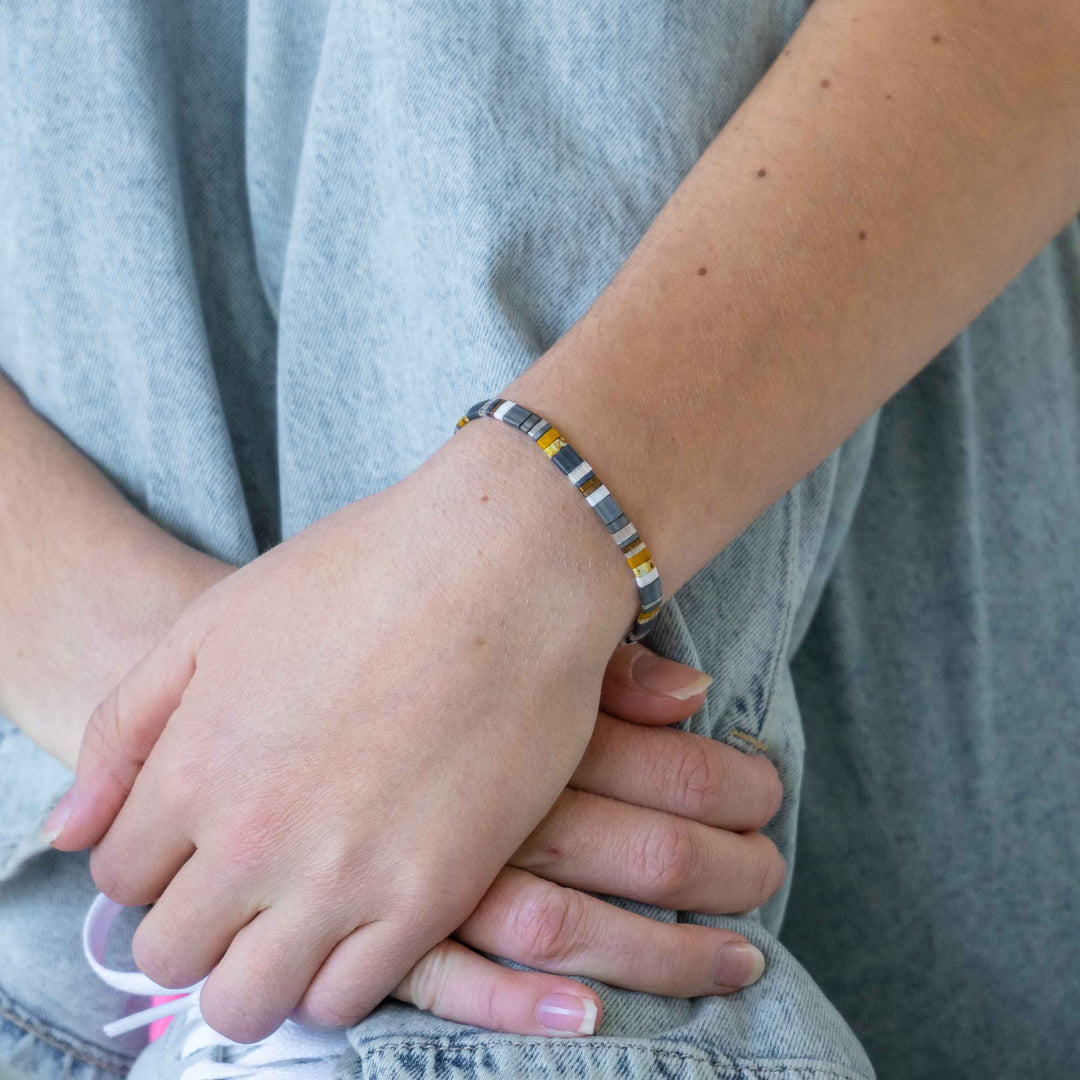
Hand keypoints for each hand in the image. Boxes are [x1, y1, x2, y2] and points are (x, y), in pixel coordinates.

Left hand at [46, 418, 679, 1040]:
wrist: (506, 565)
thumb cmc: (366, 574)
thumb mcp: (218, 621)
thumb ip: (128, 729)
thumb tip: (66, 835)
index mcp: (194, 768)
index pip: (121, 880)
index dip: (156, 859)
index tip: (201, 836)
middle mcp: (253, 840)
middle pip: (171, 954)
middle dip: (194, 922)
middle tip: (245, 879)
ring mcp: (343, 877)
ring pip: (246, 1004)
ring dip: (253, 971)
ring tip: (293, 916)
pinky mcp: (430, 896)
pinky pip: (344, 1001)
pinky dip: (331, 978)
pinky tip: (354, 921)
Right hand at [389, 640, 782, 1035]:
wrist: (231, 679)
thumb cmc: (371, 631)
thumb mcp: (491, 627)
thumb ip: (598, 667)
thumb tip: (695, 690)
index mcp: (531, 719)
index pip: (678, 768)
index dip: (738, 788)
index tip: (767, 794)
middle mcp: (498, 800)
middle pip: (649, 854)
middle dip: (726, 874)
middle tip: (766, 874)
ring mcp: (434, 868)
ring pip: (574, 932)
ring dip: (664, 956)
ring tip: (736, 961)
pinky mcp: (369, 919)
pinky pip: (453, 981)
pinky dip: (520, 1006)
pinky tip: (587, 1019)